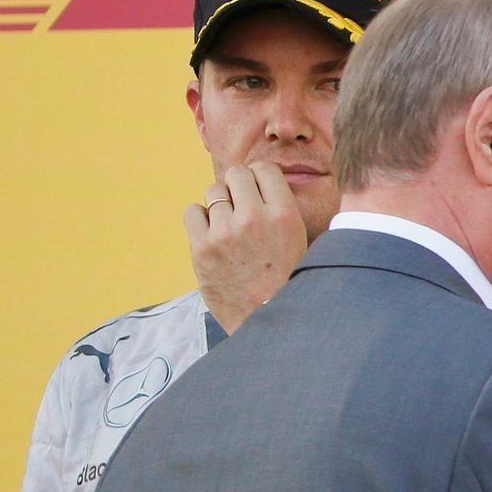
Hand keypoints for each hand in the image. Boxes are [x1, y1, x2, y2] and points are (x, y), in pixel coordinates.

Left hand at [183, 163, 307, 333]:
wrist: (267, 322)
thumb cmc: (286, 281)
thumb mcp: (299, 240)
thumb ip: (282, 209)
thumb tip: (263, 181)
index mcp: (284, 215)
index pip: (265, 170)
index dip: (260, 179)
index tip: (259, 192)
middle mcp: (254, 219)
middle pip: (236, 174)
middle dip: (238, 187)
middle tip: (242, 207)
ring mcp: (225, 233)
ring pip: (213, 191)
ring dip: (219, 204)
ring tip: (228, 226)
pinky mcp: (201, 249)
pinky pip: (191, 211)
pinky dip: (200, 219)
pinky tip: (211, 234)